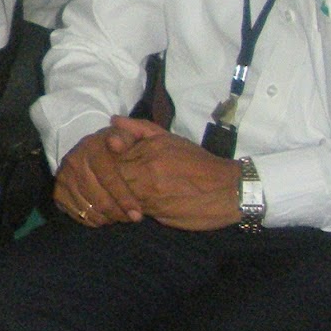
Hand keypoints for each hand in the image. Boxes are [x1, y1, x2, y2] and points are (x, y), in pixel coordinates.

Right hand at [54, 126, 148, 226]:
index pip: (108, 176)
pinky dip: (94, 220)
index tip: (138, 214)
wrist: (96, 152)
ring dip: (108, 218)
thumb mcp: (130, 135)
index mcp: (92, 147)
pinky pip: (78, 215)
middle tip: (132, 219)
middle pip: (98, 198)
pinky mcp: (58, 192)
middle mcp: (74, 161)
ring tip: (121, 216)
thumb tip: (114, 143)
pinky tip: (106, 217)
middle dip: (119, 213)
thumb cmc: (121, 147)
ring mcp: (64, 177)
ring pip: (89, 209)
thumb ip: (129, 135)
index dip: (124, 197)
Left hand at [113, 123, 245, 229]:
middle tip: (101, 182)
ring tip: (112, 196)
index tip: (102, 163)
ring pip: (117, 192)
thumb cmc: (199, 163)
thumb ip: (139, 129)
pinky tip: (125, 207)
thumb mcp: (170, 138)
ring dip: (112, 195)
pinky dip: (123, 208)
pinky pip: (129, 208)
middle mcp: (146, 168)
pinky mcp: (155, 210)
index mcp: (149, 148)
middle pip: (110, 173)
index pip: (110, 152)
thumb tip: (113, 120)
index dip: (103, 159)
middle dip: (104, 178)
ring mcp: (150, 190)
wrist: (228, 190)